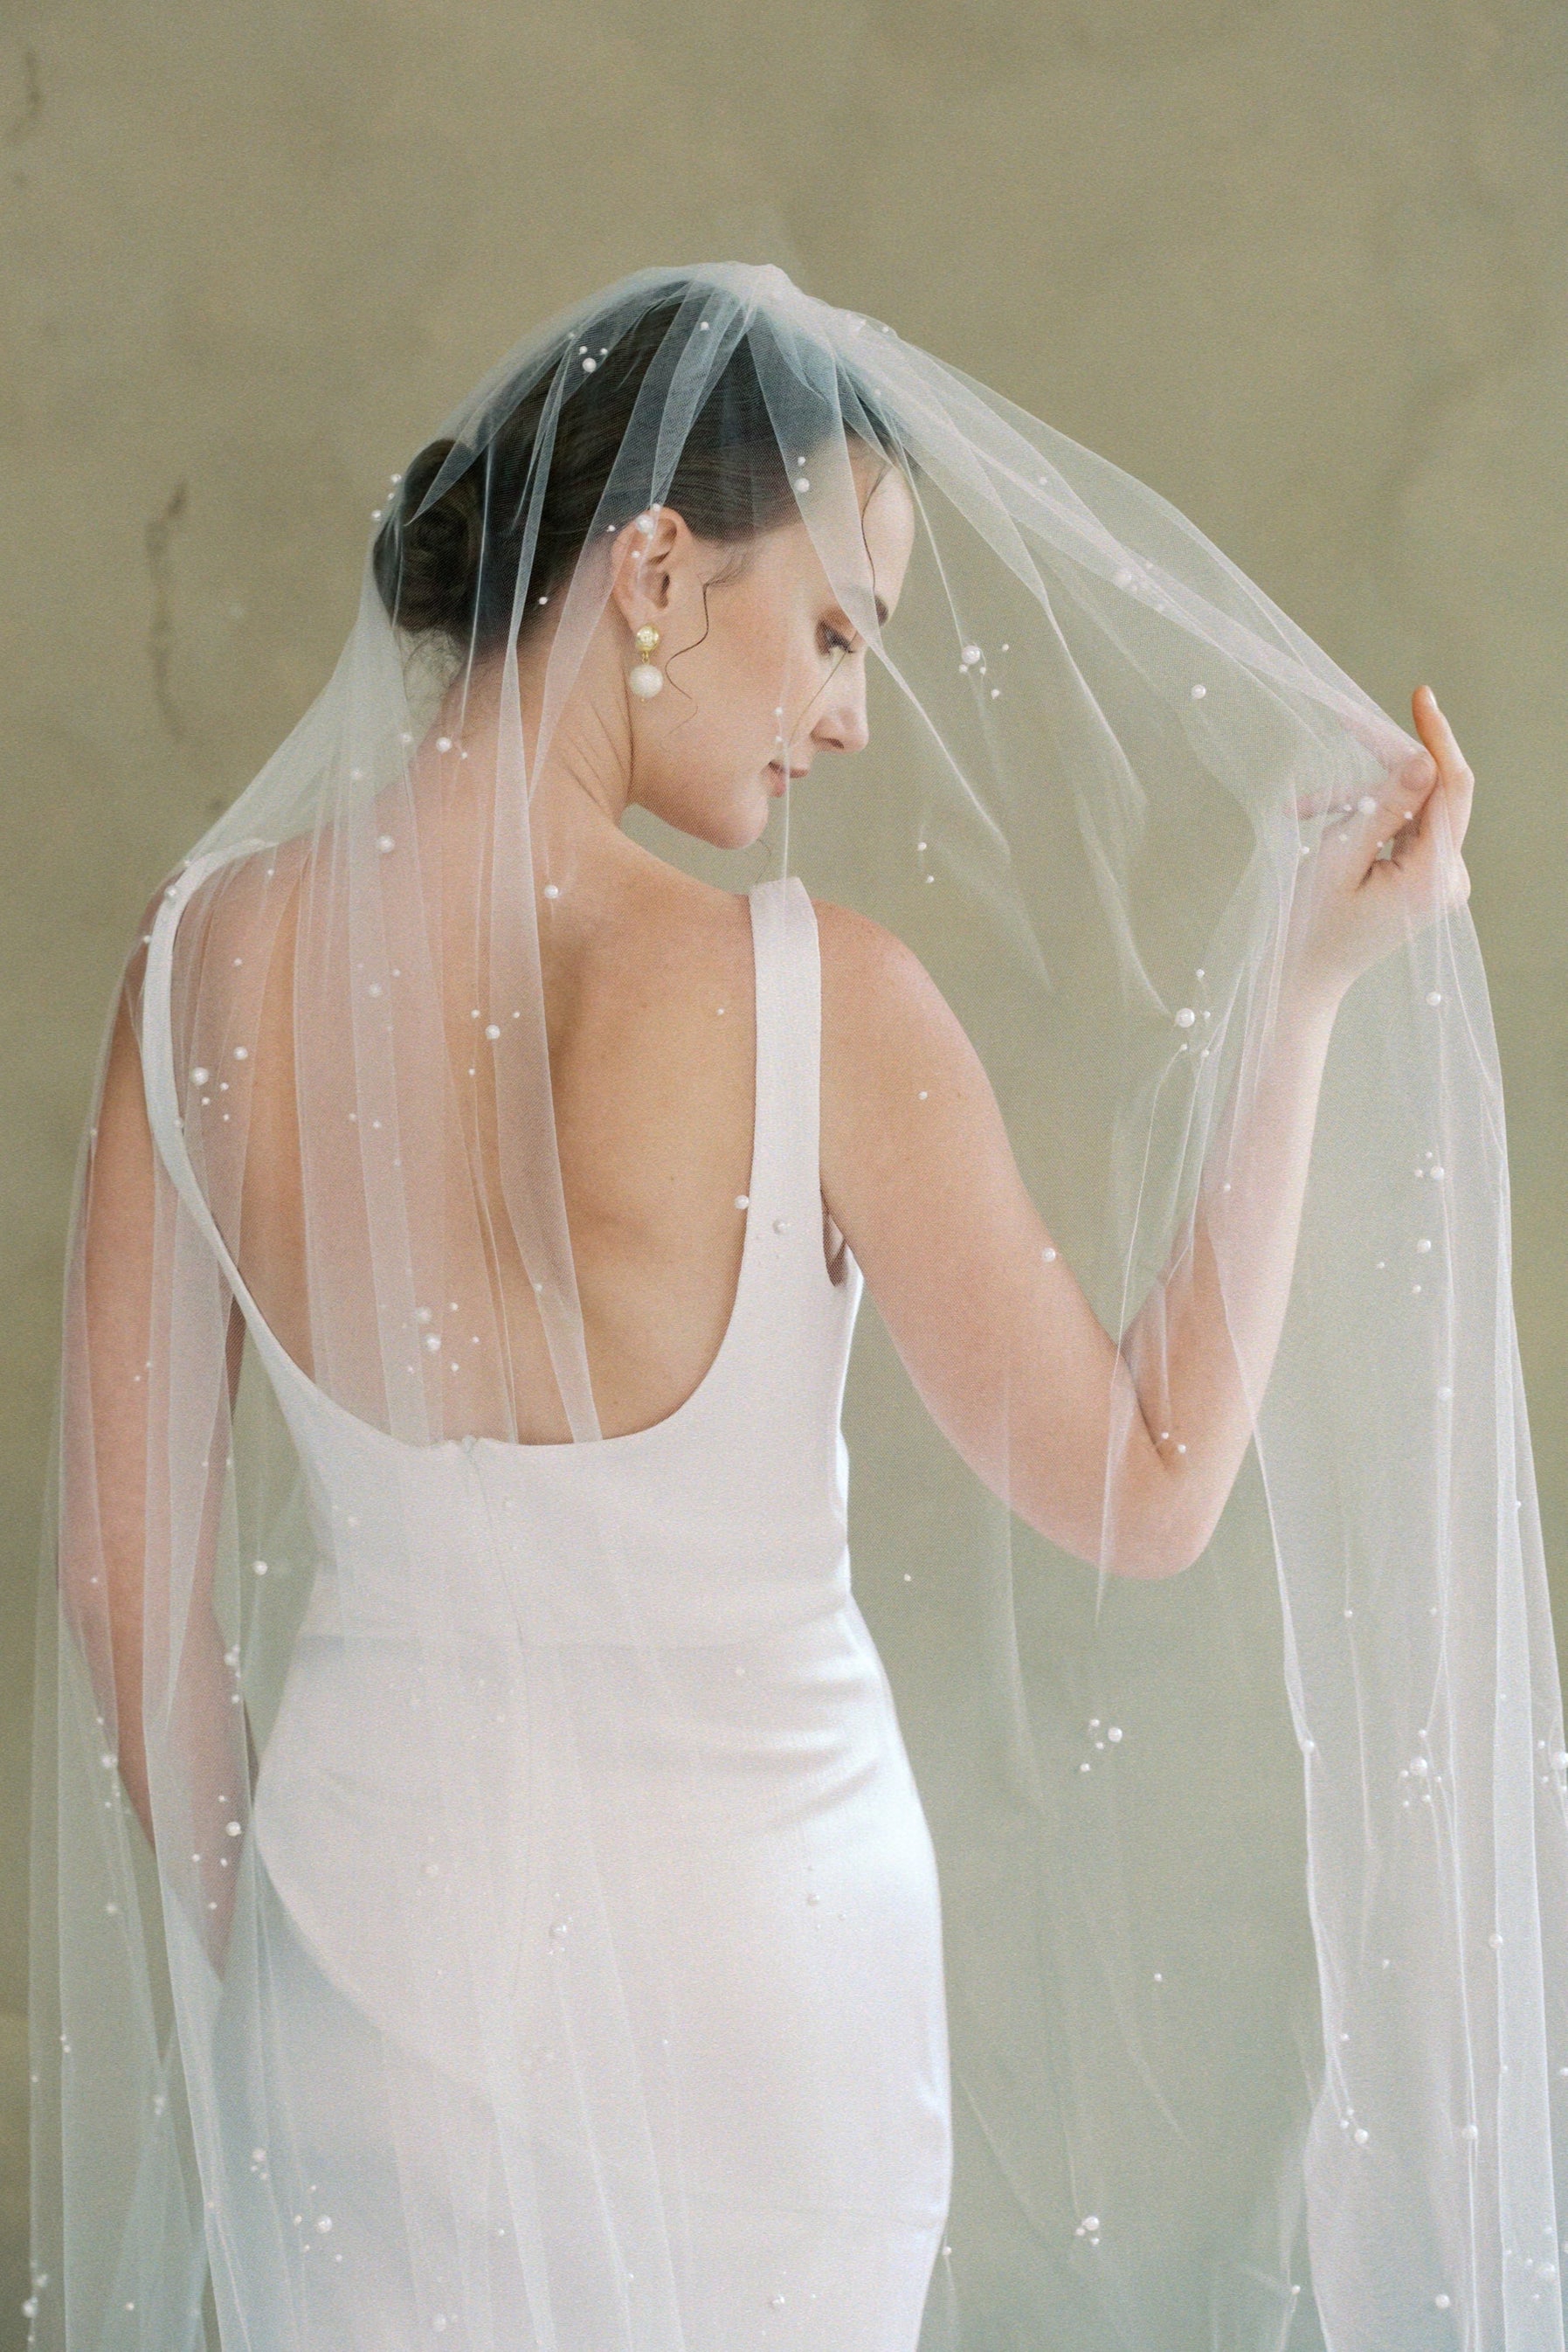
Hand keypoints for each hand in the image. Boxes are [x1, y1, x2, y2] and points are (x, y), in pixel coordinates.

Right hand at [1285, 685, 1474, 1005]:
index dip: (1438, 736)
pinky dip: (1364, 818)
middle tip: (1343, 725)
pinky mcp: (1425, 877)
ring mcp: (1440, 878)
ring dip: (1358, 798)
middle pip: (1430, 793)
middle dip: (1382, 764)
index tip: (1420, 694)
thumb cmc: (1310, 924)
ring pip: (1410, 807)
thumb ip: (1383, 807)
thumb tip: (1425, 759)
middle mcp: (1449, 876)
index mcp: (1433, 876)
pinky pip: (1402, 827)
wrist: (1303, 976)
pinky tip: (1321, 827)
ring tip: (1301, 811)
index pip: (1453, 788)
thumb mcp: (1339, 858)